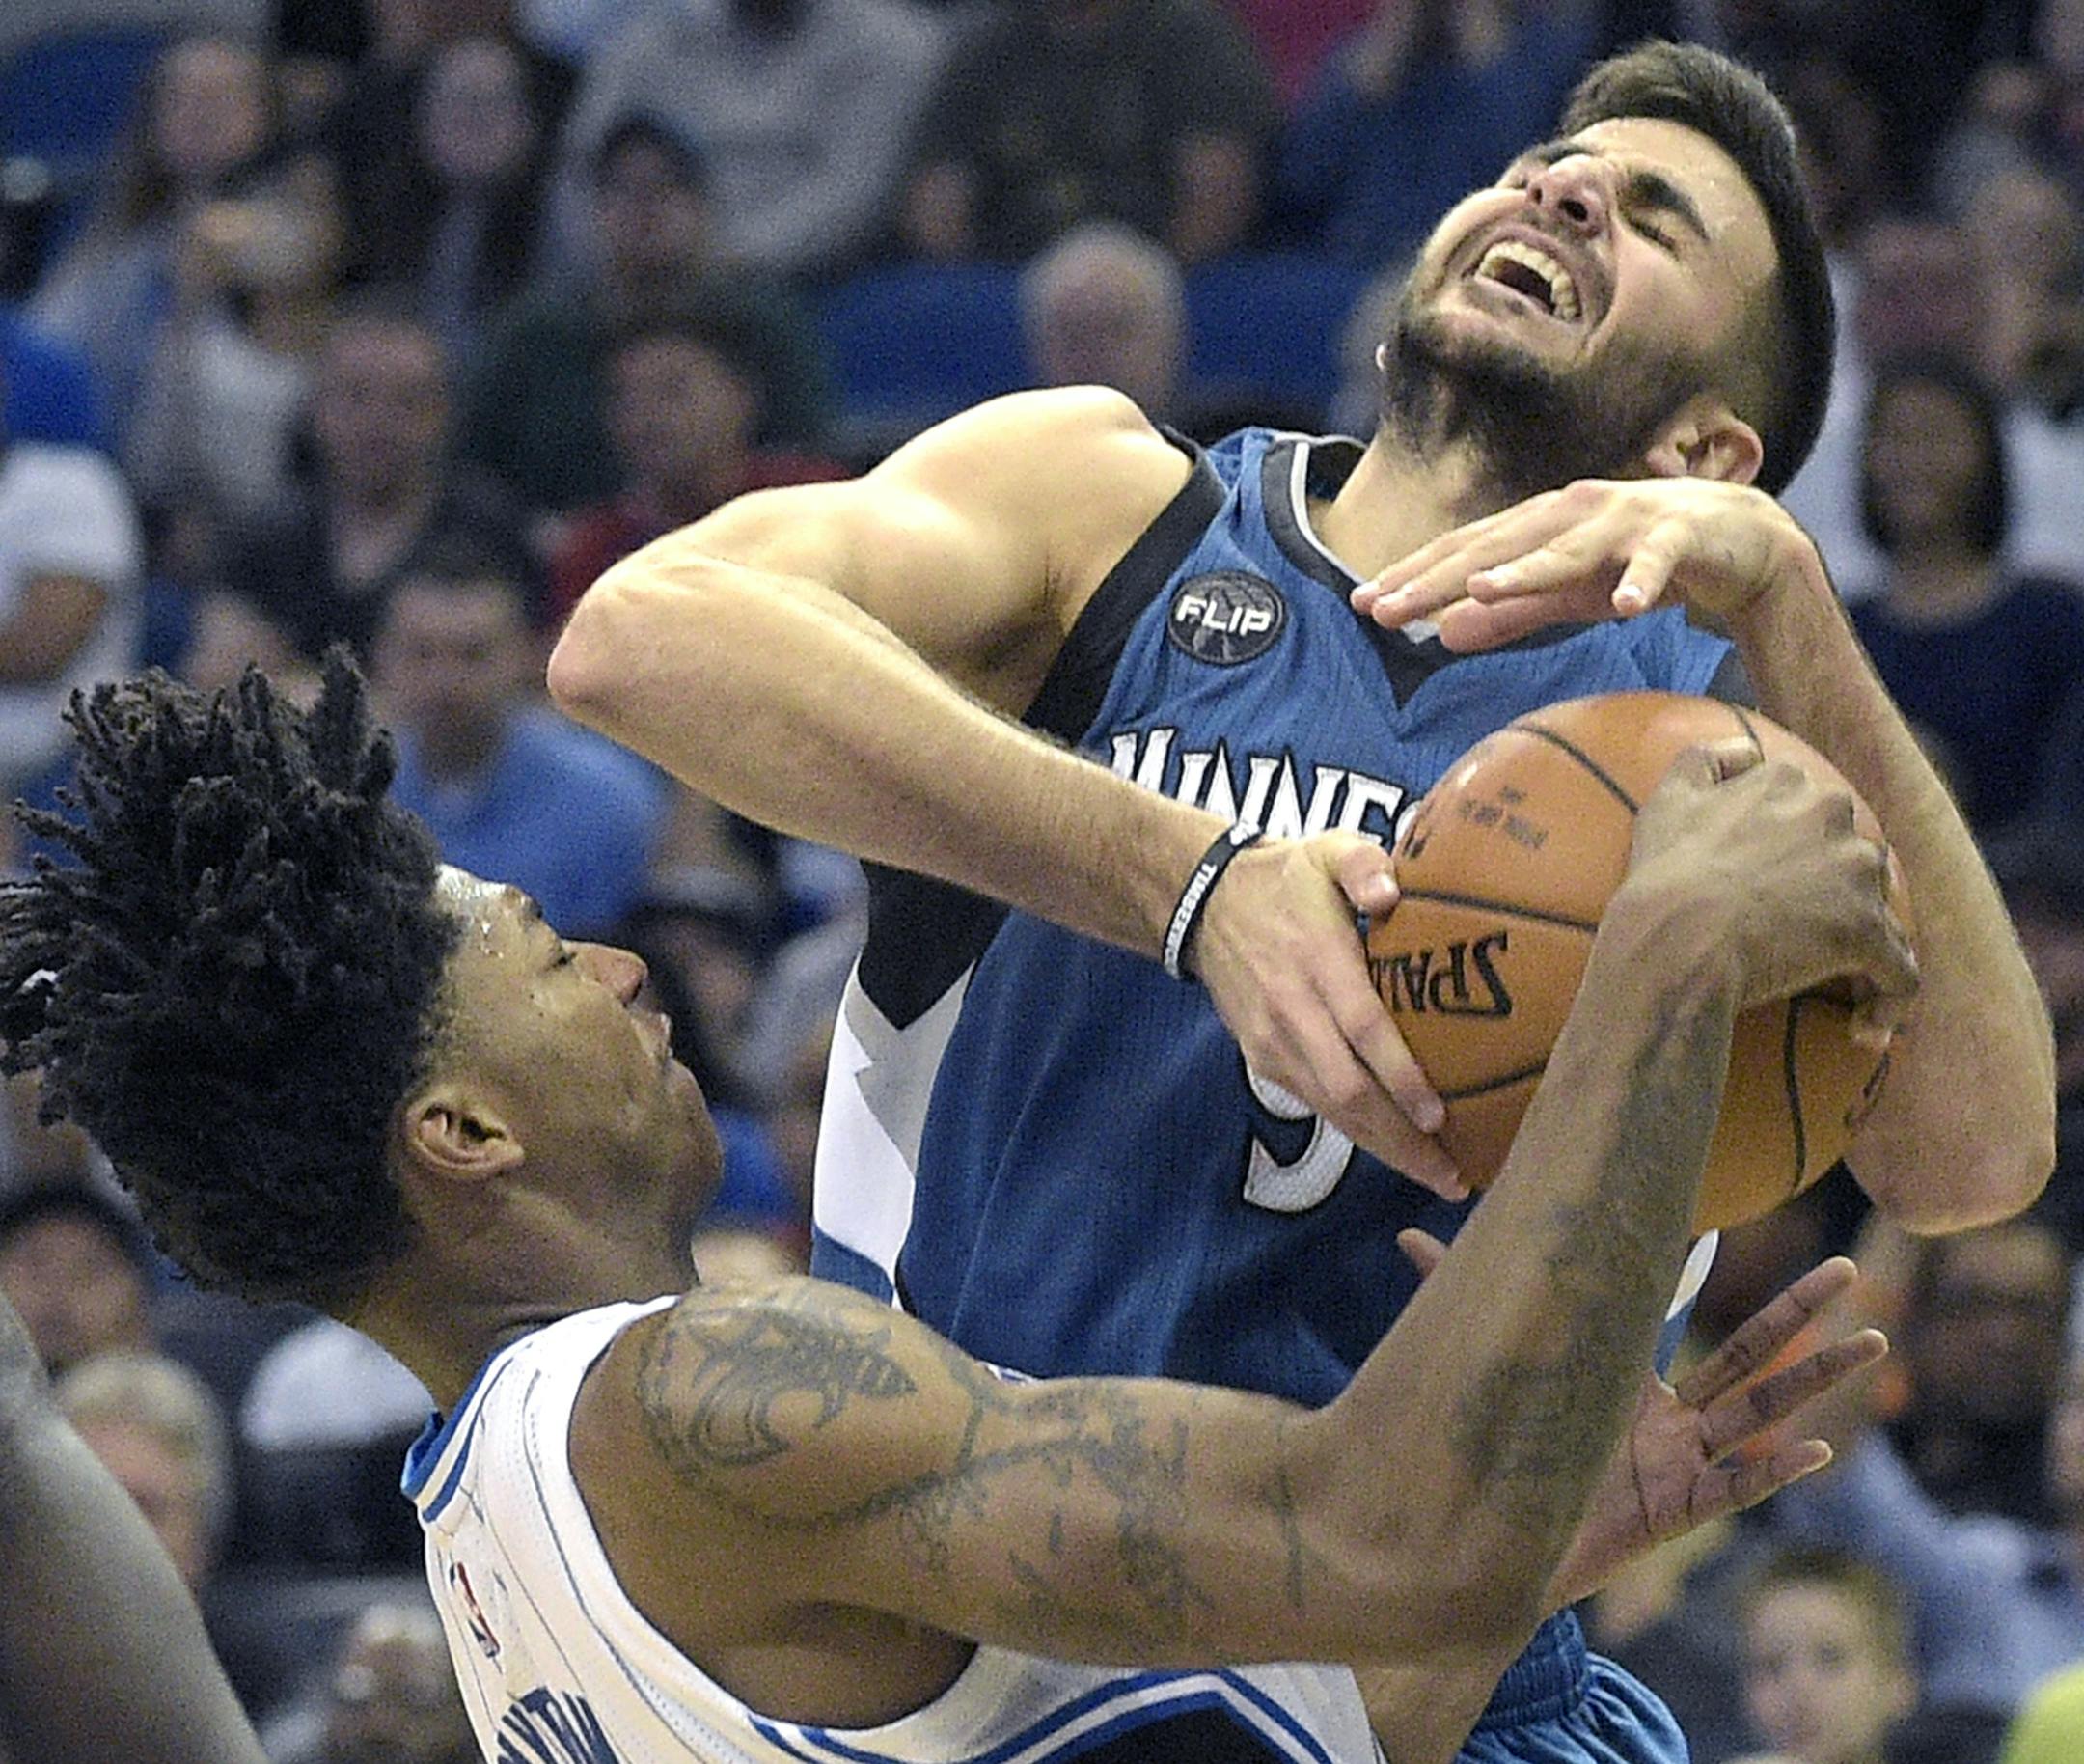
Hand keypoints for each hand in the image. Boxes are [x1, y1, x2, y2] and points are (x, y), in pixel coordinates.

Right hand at [1191, 833, 1464, 1198]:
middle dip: (1403, 1140)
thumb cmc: (1287, 878)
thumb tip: (1393, 893)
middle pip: (1350, 1091)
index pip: (1364, 1029)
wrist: (1204, 903)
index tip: (1441, 1115)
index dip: (1402, 1077)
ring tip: (1436, 1175)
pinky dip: (1358, 1132)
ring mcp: (1274, 1040)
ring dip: (1384, 1149)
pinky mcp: (1264, 1057)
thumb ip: (1364, 864)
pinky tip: (1396, 1148)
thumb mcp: (1327, 849)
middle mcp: (1293, 1010)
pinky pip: (1316, 1104)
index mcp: (1318, 960)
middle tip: (1455, 1176)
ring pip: (1332, 1110)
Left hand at [1349, 478, 1817, 651]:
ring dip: (1528, 569)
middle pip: (1498, 547)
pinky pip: (1657, 562)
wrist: (1738, 540)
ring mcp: (1626, 520)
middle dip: (1440, 577)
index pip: (1465, 552)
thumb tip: (1441, 636)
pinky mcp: (1680, 538)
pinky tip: (1624, 606)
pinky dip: (1642, 580)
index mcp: (1539, 524)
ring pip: (1569, 548)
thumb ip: (1508, 614)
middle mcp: (1573, 512)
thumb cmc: (1637, 562)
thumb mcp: (1566, 594)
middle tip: (1388, 607)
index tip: (1364, 604)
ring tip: (1482, 592)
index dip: (1414, 576)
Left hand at [1399, 1232, 1886, 1606]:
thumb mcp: (1489, 1372)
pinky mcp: (1676, 1513)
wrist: (1493, 1551)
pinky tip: (1819, 1453)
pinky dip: (1778, 1473)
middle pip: (1745, 1354)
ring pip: (1763, 1415)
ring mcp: (1681, 1465)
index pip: (1669, 1312)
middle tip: (1847, 1269)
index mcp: (1628, 1380)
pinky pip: (1738, 1490)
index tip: (1724, 1224)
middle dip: (1796, 1313)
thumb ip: (1449, 1303)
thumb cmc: (1504, 1462)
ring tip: (1871, 1345)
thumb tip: (1407, 1232)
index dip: (1696, 1271)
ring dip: (1816, 1382)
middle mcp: (1669, 1419)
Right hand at [1619, 741, 1918, 1033]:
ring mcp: (1857, 874)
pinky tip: (1864, 1032)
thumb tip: (1745, 751)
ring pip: (1883, 913)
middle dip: (1840, 896)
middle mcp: (1836, 816)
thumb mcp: (1667, 799)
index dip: (1805, 853)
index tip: (1783, 889)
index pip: (1818, 813)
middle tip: (1804, 940)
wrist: (1675, 938)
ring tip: (1836, 991)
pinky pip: (1900, 976)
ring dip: (1866, 948)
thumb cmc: (1663, 876)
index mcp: (1790, 782)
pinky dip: (1888, 1003)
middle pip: (1856, 858)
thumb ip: (1705, 759)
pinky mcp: (1869, 932)